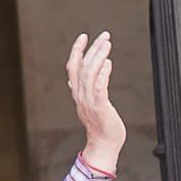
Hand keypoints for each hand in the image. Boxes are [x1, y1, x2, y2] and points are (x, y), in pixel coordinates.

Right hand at [67, 33, 126, 174]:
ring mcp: (89, 102)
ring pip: (89, 74)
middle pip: (82, 67)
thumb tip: (77, 78)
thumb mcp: (89, 104)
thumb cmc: (101, 125)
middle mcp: (81, 96)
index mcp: (77, 94)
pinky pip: (99, 88)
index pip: (72, 67)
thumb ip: (84, 90)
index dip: (77, 51)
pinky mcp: (100, 108)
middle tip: (104, 36)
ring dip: (98, 57)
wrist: (104, 145)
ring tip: (107, 44)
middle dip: (93, 49)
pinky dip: (102, 74)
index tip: (84, 37)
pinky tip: (108, 63)